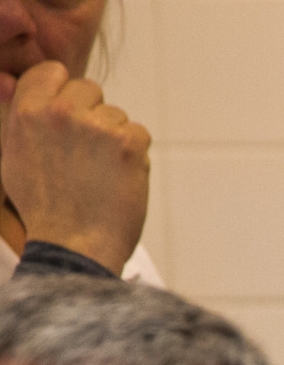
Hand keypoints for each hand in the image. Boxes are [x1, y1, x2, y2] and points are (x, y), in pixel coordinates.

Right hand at [0, 61, 149, 273]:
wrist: (74, 246)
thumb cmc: (45, 209)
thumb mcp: (15, 157)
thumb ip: (27, 121)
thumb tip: (38, 97)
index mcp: (27, 112)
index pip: (53, 71)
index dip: (64, 89)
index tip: (69, 111)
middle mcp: (60, 112)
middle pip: (90, 89)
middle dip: (93, 114)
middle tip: (88, 153)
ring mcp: (97, 126)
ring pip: (117, 116)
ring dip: (115, 139)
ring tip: (100, 174)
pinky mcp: (129, 144)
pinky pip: (140, 134)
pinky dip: (136, 156)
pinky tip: (119, 180)